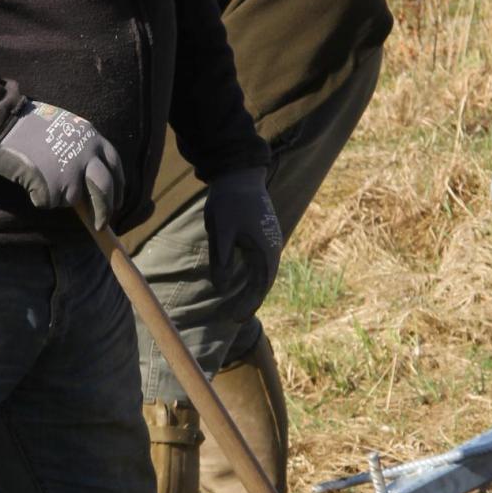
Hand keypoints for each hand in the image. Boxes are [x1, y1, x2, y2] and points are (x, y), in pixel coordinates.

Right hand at [0, 102, 124, 228]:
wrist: (7, 123)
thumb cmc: (32, 126)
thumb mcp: (68, 129)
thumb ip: (82, 150)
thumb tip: (89, 182)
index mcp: (93, 139)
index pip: (115, 167)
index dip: (118, 188)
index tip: (117, 204)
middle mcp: (88, 155)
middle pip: (104, 190)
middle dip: (104, 211)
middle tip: (100, 225)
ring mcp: (71, 171)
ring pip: (72, 199)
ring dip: (58, 196)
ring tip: (40, 175)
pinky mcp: (53, 186)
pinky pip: (49, 202)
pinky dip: (39, 197)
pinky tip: (29, 179)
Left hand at [204, 168, 281, 310]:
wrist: (239, 173)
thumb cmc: (228, 201)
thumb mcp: (220, 231)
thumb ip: (221, 259)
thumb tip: (221, 287)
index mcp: (265, 248)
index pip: (260, 285)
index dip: (248, 304)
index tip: (235, 318)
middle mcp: (271, 247)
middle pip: (263, 282)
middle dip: (249, 302)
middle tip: (233, 319)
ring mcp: (268, 241)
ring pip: (262, 273)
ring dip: (250, 291)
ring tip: (236, 307)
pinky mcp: (261, 235)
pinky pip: (259, 263)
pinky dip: (250, 277)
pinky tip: (239, 284)